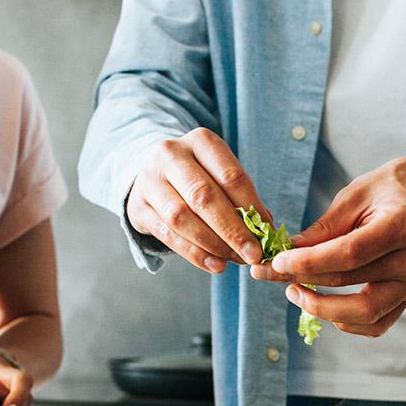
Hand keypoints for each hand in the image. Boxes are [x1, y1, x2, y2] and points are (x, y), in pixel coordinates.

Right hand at [126, 127, 269, 272]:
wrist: (153, 172)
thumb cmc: (199, 175)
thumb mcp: (220, 174)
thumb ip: (242, 198)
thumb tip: (266, 230)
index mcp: (200, 141)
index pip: (230, 176)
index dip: (251, 207)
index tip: (267, 232)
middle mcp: (170, 155)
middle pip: (204, 197)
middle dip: (233, 230)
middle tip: (253, 254)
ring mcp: (149, 180)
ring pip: (182, 217)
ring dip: (213, 244)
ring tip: (234, 260)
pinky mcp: (137, 206)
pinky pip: (167, 235)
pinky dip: (194, 254)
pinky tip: (215, 264)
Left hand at [251, 144, 405, 336]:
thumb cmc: (395, 187)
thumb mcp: (357, 193)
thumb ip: (325, 228)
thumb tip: (289, 254)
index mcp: (402, 226)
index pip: (349, 254)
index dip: (309, 263)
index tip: (277, 262)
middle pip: (351, 283)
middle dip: (304, 281)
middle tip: (271, 274)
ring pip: (364, 314)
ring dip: (323, 309)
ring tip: (295, 292)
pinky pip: (377, 324)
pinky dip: (346, 322)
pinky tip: (323, 305)